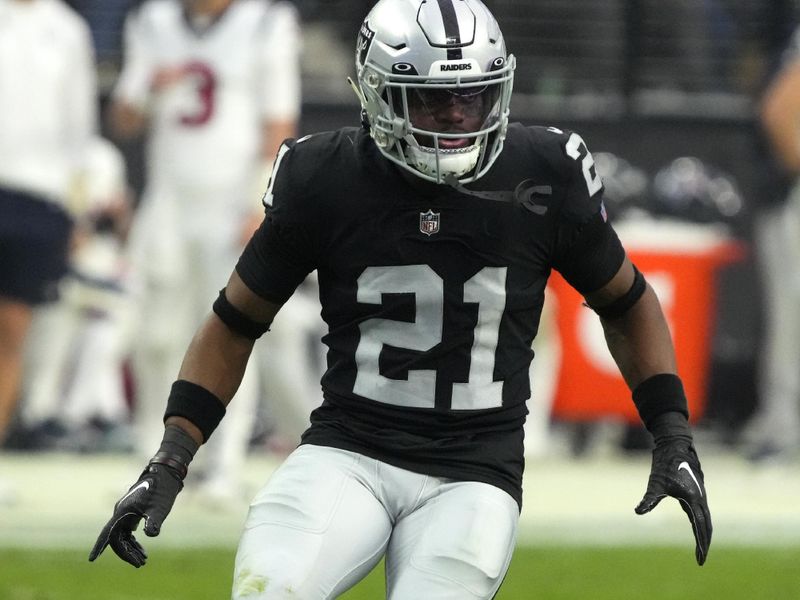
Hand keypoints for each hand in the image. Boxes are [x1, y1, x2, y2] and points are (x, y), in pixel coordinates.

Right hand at [89, 462, 183, 566]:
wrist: (166, 474)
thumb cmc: (162, 490)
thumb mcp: (160, 508)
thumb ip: (153, 522)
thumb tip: (150, 535)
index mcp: (123, 511)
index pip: (108, 533)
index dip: (100, 546)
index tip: (92, 559)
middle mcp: (121, 512)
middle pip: (117, 538)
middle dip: (126, 553)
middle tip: (140, 564)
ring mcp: (126, 512)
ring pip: (123, 536)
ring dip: (131, 549)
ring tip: (143, 560)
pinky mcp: (133, 512)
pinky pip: (128, 532)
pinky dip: (133, 542)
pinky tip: (141, 549)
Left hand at [635, 437, 711, 564]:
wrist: (675, 445)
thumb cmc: (665, 463)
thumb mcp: (655, 482)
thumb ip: (649, 498)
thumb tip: (638, 512)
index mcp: (694, 498)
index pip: (700, 527)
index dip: (701, 544)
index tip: (700, 558)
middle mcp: (700, 498)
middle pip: (706, 526)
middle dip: (705, 543)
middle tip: (701, 559)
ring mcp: (700, 495)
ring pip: (705, 519)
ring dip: (704, 534)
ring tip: (701, 548)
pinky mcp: (695, 492)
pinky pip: (700, 511)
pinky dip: (700, 523)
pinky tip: (696, 529)